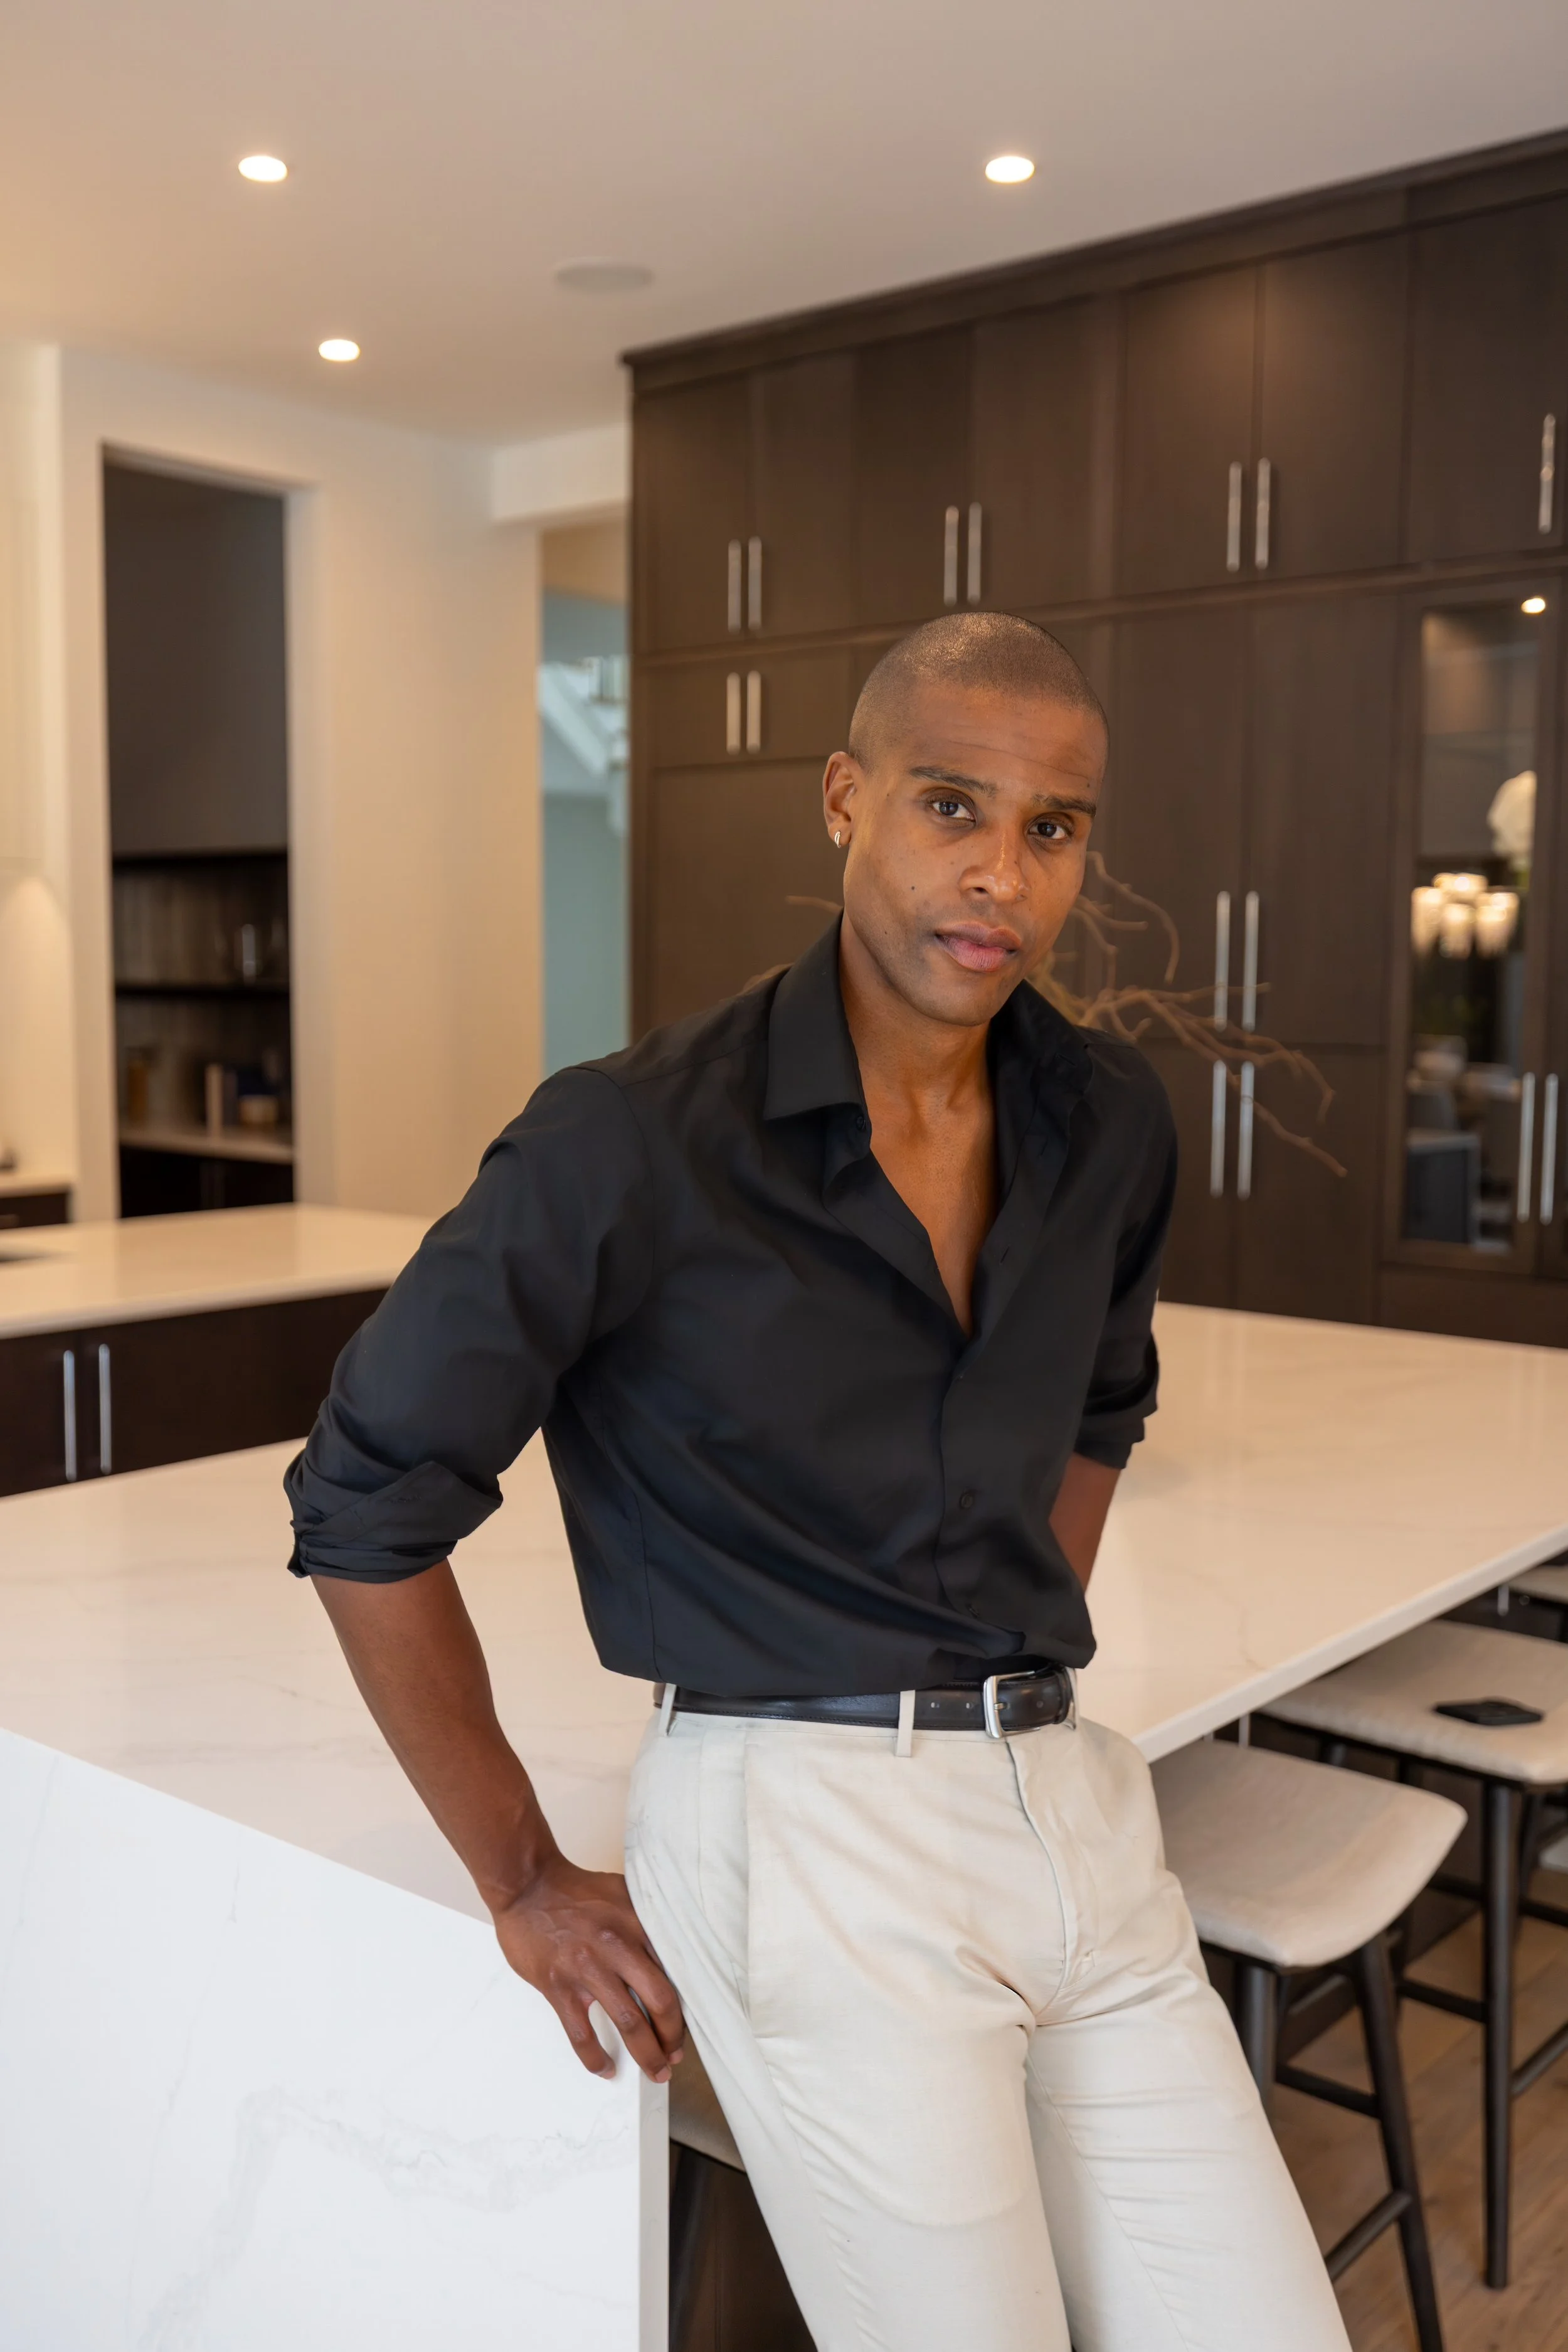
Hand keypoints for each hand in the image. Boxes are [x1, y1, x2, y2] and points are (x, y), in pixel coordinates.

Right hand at [491, 1851, 686, 2084]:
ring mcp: (586, 1967)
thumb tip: (672, 1952)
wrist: (527, 1886)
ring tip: (654, 2071)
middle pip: (660, 2001)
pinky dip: (596, 2058)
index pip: (674, 1971)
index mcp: (637, 1923)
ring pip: (628, 2022)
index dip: (684, 2005)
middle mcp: (617, 1945)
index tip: (685, 2026)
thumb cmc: (575, 1891)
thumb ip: (645, 1921)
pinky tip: (606, 2069)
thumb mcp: (621, 1894)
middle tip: (674, 2057)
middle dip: (672, 2037)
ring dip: (646, 2054)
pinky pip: (581, 2034)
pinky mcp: (558, 1985)